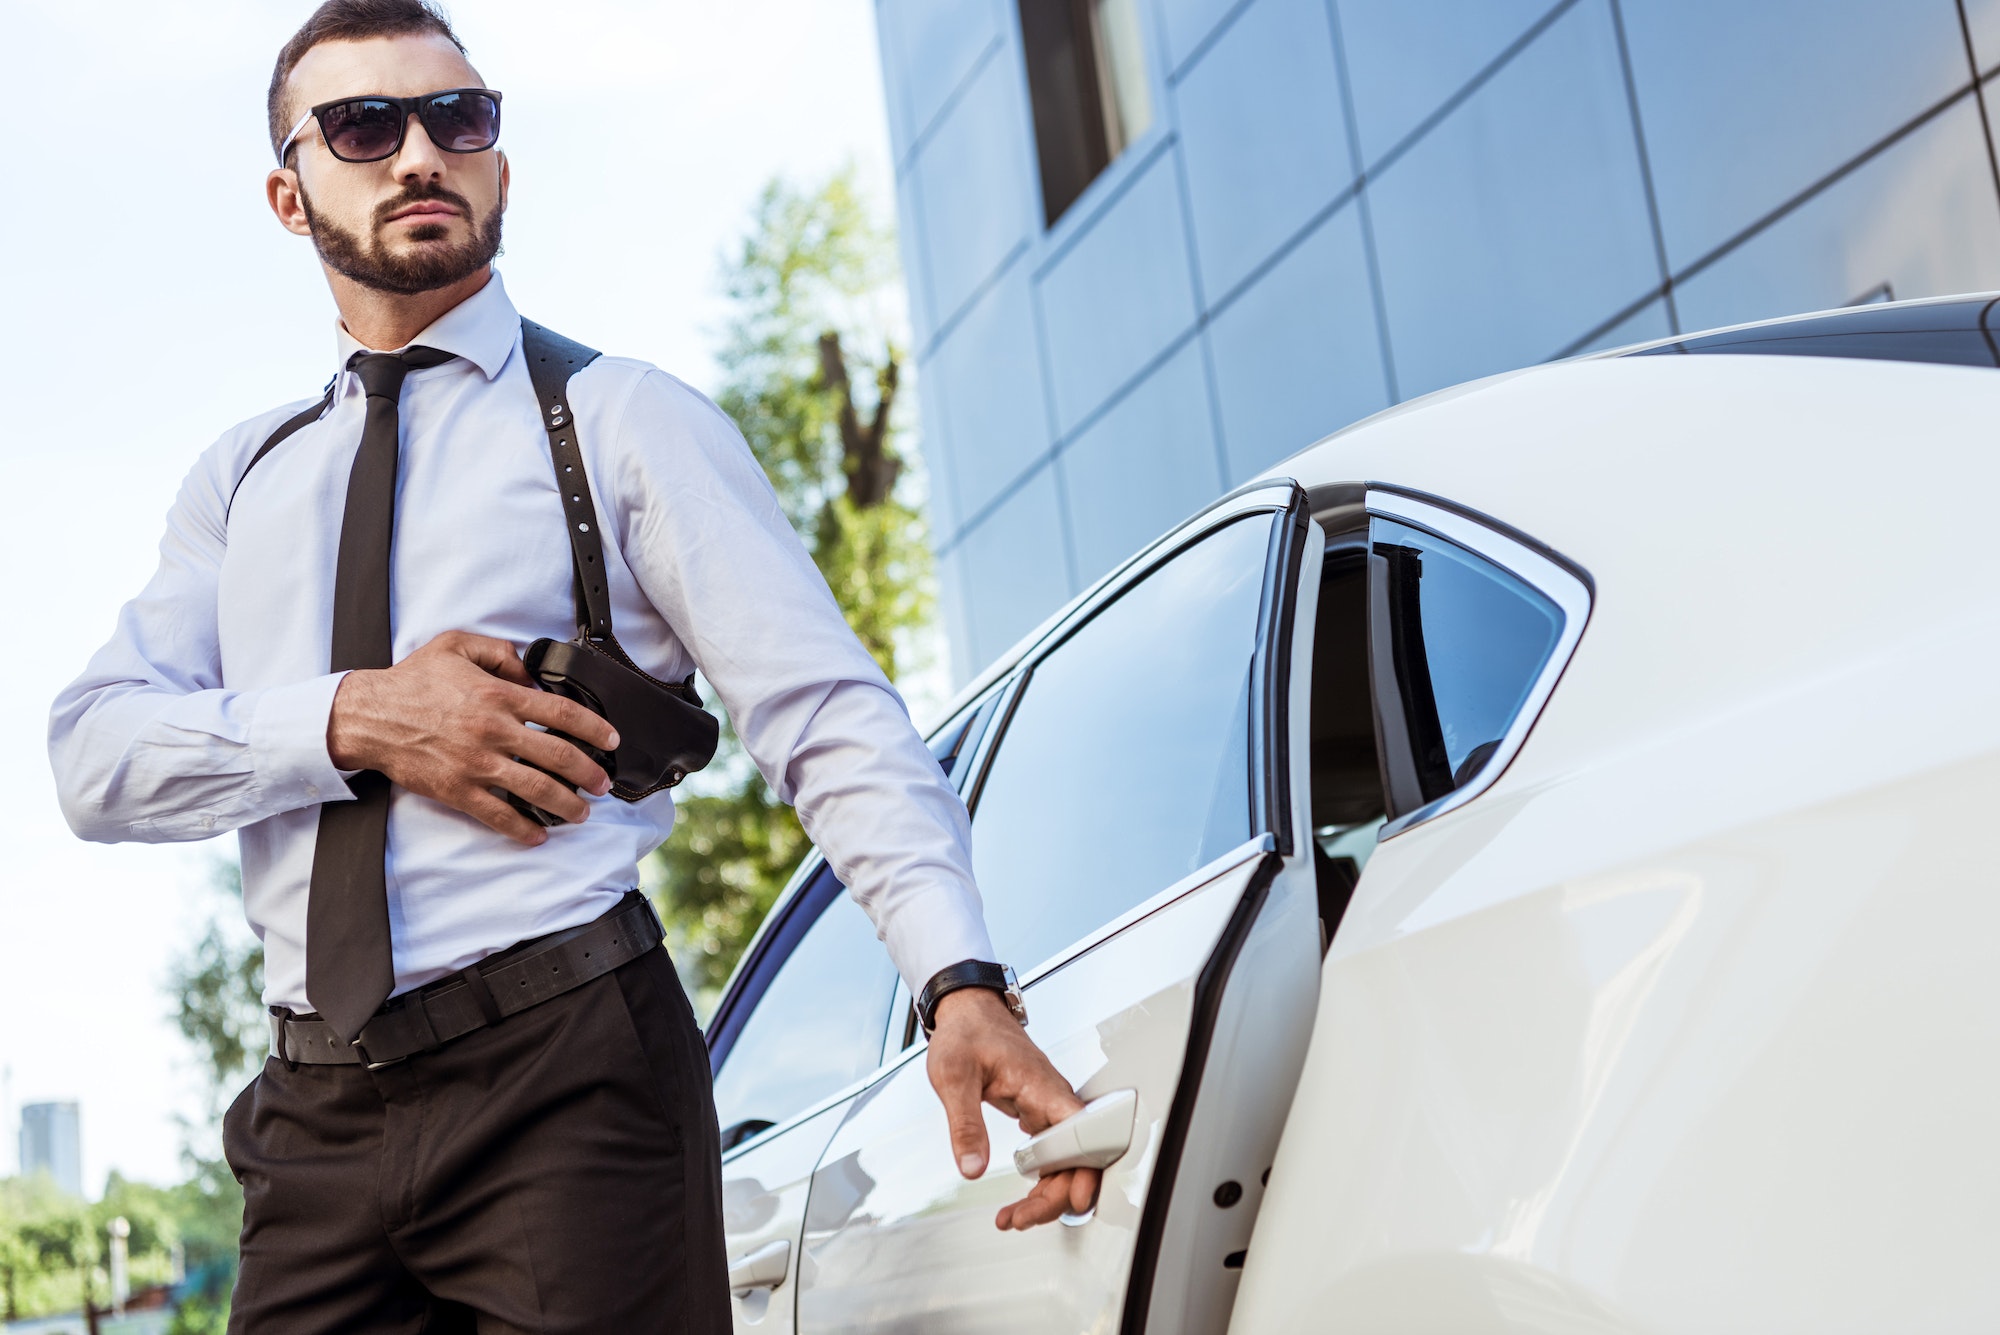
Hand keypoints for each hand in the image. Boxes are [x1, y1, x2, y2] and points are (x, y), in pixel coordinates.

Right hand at [326, 630, 618, 844]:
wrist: (369, 715)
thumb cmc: (412, 680)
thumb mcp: (456, 645)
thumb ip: (500, 653)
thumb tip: (530, 670)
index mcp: (498, 695)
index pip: (562, 712)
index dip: (594, 728)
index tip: (611, 740)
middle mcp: (493, 730)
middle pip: (558, 756)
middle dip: (589, 774)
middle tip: (604, 783)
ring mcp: (477, 763)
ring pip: (535, 789)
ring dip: (566, 805)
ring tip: (582, 812)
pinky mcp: (457, 789)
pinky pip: (498, 814)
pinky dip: (522, 828)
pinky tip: (538, 834)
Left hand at [926, 987, 1101, 1230]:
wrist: (968, 1011)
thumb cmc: (966, 1033)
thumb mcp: (954, 1077)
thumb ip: (965, 1124)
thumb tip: (971, 1168)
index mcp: (1041, 1084)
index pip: (1081, 1130)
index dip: (1085, 1167)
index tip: (1073, 1198)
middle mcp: (1054, 1098)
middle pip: (1075, 1158)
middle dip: (1054, 1196)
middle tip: (1019, 1219)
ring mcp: (1049, 1108)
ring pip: (1065, 1161)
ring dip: (1047, 1193)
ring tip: (1014, 1217)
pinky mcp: (1040, 1115)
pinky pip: (1052, 1154)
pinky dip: (1040, 1180)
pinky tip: (1021, 1199)